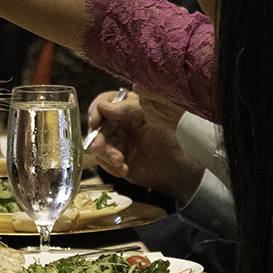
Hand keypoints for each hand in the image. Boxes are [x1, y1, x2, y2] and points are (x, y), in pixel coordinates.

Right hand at [85, 93, 203, 200]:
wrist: (177, 166)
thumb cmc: (169, 136)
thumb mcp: (150, 116)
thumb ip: (127, 108)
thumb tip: (103, 107)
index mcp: (128, 108)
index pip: (103, 103)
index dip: (96, 110)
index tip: (95, 122)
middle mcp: (120, 123)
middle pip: (97, 127)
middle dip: (99, 139)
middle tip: (100, 148)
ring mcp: (118, 142)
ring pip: (98, 146)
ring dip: (107, 156)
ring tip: (121, 162)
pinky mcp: (118, 159)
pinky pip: (104, 162)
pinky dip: (111, 167)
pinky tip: (124, 169)